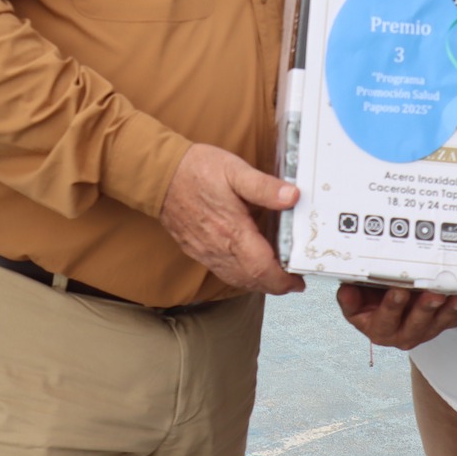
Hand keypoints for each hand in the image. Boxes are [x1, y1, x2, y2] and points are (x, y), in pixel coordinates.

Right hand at [158, 143, 304, 294]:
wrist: (159, 175)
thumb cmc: (196, 170)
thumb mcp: (235, 170)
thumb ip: (264, 186)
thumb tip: (293, 197)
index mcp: (232, 231)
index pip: (262, 269)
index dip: (283, 281)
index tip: (298, 282)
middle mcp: (218, 248)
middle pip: (252, 280)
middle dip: (275, 286)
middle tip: (292, 282)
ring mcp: (205, 252)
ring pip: (236, 280)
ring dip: (258, 284)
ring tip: (275, 277)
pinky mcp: (196, 250)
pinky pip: (222, 273)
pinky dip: (240, 277)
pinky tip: (247, 268)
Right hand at [335, 282, 456, 349]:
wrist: (384, 307)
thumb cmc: (368, 300)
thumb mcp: (353, 299)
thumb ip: (349, 297)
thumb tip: (347, 290)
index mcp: (379, 330)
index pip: (385, 319)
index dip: (392, 306)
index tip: (399, 291)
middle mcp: (402, 335)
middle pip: (416, 324)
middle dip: (426, 308)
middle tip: (434, 294)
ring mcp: (424, 331)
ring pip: (439, 323)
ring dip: (450, 310)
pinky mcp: (440, 326)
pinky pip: (456, 320)